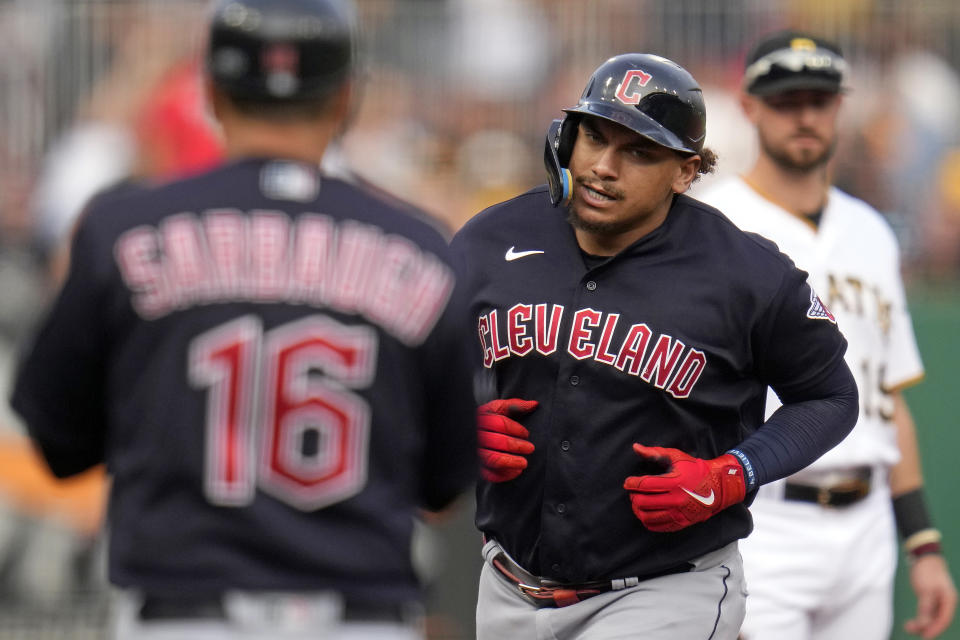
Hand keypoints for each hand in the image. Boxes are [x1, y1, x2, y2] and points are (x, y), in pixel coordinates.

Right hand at [477, 399, 537, 482]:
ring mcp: (474, 452)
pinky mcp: (476, 467)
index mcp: (481, 419)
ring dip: (511, 462)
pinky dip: (503, 475)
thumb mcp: (498, 409)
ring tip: (524, 463)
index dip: (516, 429)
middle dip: (517, 446)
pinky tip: (515, 472)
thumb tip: (534, 404)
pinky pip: (488, 474)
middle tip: (530, 448)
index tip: (526, 434)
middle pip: (498, 441)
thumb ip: (515, 405)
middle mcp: (476, 435)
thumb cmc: (487, 420)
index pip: (500, 423)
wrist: (466, 429)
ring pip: (492, 459)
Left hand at [623, 444, 745, 531]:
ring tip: (638, 503)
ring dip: (637, 510)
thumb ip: (654, 453)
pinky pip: (657, 527)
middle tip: (633, 492)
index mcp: (675, 482)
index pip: (645, 485)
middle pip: (643, 502)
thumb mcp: (676, 457)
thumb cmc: (694, 469)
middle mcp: (676, 500)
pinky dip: (647, 520)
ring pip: (647, 517)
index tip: (628, 482)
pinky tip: (647, 512)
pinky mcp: (681, 523)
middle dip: (633, 496)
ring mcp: (679, 514)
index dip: (632, 483)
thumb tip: (635, 448)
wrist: (717, 487)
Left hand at [905, 553, 956, 638]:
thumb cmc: (927, 572)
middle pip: (937, 620)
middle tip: (909, 629)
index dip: (934, 629)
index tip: (925, 636)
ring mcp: (938, 602)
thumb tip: (924, 624)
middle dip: (925, 627)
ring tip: (907, 627)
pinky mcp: (930, 600)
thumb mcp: (925, 590)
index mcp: (949, 600)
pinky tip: (911, 623)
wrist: (924, 558)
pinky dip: (920, 618)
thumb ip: (926, 608)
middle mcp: (945, 603)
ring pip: (931, 618)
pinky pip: (927, 613)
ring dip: (921, 623)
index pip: (943, 619)